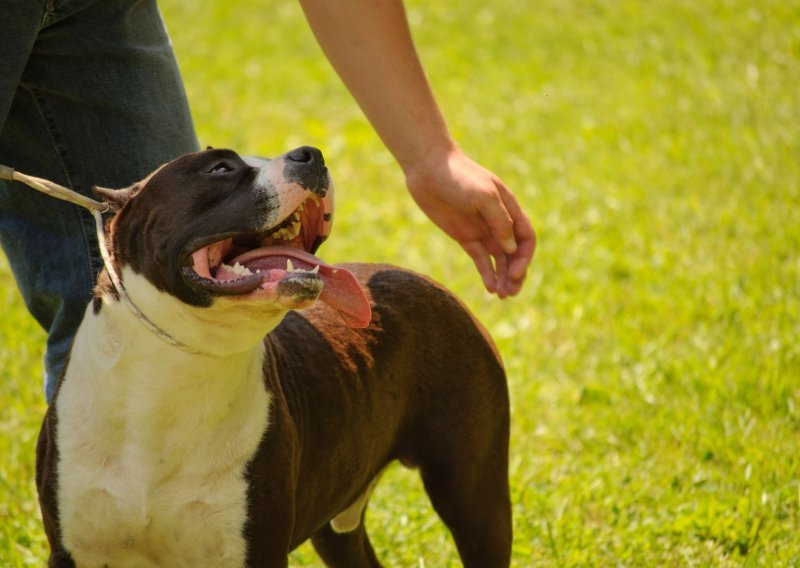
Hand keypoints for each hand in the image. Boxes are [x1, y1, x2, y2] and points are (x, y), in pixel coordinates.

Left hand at [404, 149, 535, 296]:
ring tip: (502, 295)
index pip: (526, 238)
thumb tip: (510, 249)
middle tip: (510, 292)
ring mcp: (481, 229)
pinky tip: (489, 288)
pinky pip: (480, 258)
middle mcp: (498, 221)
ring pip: (499, 259)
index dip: (524, 257)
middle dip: (515, 273)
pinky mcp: (464, 236)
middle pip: (514, 253)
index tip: (514, 273)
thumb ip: (500, 221)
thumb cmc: (459, 176)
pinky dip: (486, 273)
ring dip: (502, 277)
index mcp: (509, 208)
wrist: (428, 168)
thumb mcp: (484, 195)